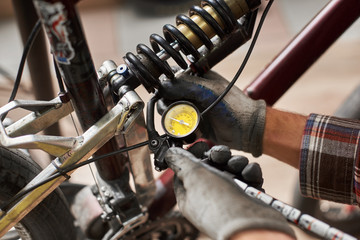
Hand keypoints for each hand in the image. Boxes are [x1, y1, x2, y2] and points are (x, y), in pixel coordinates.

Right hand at [159, 70, 265, 156]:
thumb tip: (162, 86)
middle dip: (169, 108)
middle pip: (167, 98)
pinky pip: (180, 127)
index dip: (166, 89)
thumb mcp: (208, 91)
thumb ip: (185, 85)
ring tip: (186, 125)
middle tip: (176, 115)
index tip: (167, 98)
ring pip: (171, 114)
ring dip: (174, 121)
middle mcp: (193, 93)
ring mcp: (194, 109)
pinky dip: (181, 132)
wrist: (247, 130)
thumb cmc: (234, 107)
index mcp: (197, 79)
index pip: (172, 79)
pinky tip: (191, 133)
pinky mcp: (195, 124)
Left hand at [165, 147, 294, 239]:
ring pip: (231, 169)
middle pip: (211, 166)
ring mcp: (229, 197)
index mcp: (190, 194)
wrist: (251, 226)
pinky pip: (248, 177)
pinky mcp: (247, 197)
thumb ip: (181, 161)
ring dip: (236, 162)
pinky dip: (249, 172)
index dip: (193, 155)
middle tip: (221, 157)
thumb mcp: (193, 177)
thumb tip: (170, 153)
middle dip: (219, 156)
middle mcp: (208, 196)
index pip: (186, 170)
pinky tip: (249, 174)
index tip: (201, 145)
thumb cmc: (219, 206)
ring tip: (238, 167)